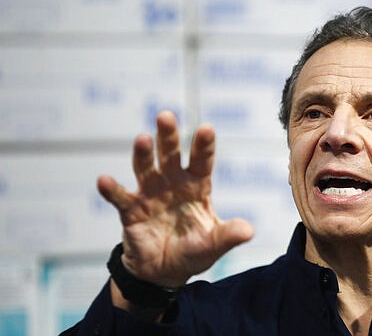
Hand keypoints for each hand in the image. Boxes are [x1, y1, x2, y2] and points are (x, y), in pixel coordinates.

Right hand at [97, 111, 253, 287]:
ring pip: (146, 168)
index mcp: (196, 186)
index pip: (201, 161)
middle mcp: (172, 183)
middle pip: (170, 155)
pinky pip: (120, 197)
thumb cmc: (193, 251)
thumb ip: (228, 235)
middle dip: (168, 137)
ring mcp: (150, 194)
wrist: (164, 271)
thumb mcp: (213, 244)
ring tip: (142, 139)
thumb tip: (249, 231)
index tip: (206, 129)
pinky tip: (104, 180)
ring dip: (143, 154)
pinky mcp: (131, 210)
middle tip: (166, 116)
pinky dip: (112, 189)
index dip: (203, 146)